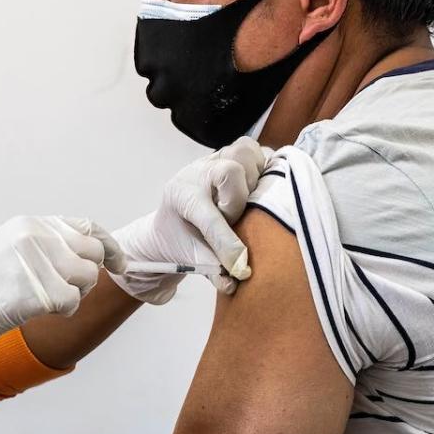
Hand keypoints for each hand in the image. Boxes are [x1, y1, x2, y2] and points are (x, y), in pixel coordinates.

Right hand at [0, 216, 124, 425]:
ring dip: (75, 294)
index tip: (120, 263)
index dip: (109, 247)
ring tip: (44, 300)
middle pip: (93, 253)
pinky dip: (63, 311)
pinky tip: (38, 311)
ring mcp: (37, 262)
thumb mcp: (8, 251)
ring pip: (87, 278)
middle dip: (88, 276)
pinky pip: (73, 302)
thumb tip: (90, 253)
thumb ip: (45, 246)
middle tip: (65, 290)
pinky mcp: (38, 291)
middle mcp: (36, 237)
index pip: (86, 228)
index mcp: (29, 225)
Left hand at [110, 138, 265, 303]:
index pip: (210, 218)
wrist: (170, 220)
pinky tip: (259, 187)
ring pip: (244, 152)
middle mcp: (197, 172)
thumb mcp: (191, 258)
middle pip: (231, 170)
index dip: (228, 244)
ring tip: (250, 198)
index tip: (241, 266)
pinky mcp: (230, 156)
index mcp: (182, 197)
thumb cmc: (183, 240)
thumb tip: (236, 282)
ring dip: (254, 177)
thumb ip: (213, 270)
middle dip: (240, 198)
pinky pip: (256, 151)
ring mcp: (213, 159)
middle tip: (236, 217)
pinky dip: (263, 166)